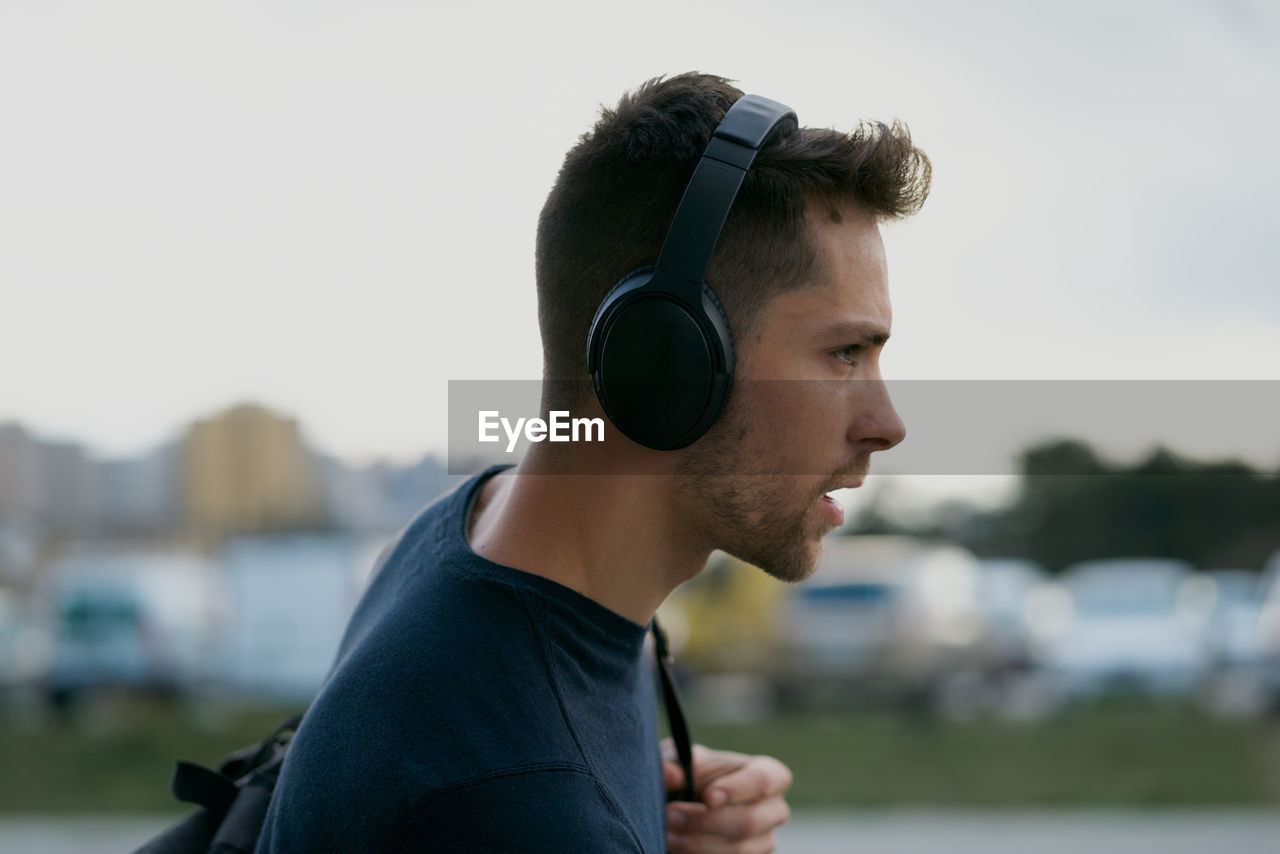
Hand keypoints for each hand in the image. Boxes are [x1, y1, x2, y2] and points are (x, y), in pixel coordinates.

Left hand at [660, 738, 792, 853]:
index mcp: (770, 774)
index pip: (762, 780)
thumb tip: (668, 774)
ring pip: (737, 850)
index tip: (708, 797)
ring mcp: (765, 840)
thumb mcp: (690, 762)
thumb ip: (679, 763)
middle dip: (705, 821)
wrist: (692, 803)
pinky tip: (676, 844)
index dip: (736, 789)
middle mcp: (774, 810)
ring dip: (696, 843)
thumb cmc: (698, 775)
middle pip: (749, 821)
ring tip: (666, 832)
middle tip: (670, 814)